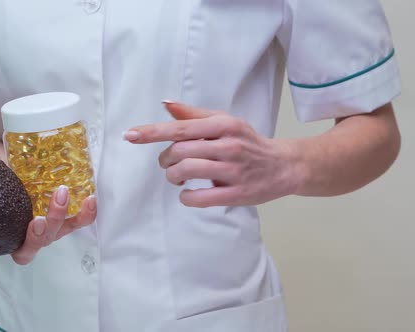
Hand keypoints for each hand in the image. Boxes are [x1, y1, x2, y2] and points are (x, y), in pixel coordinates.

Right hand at [0, 186, 96, 269]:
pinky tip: (89, 199)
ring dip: (59, 219)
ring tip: (61, 195)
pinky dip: (85, 214)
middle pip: (28, 248)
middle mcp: (19, 236)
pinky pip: (76, 220)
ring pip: (53, 234)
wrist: (10, 155)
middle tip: (35, 220)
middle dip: (34, 237)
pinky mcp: (62, 214)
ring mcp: (43, 227)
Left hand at [123, 101, 299, 207]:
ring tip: (177, 178)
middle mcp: (229, 145)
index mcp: (224, 125)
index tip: (130, 135)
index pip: (181, 128)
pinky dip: (186, 197)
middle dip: (165, 159)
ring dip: (173, 177)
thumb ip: (194, 115)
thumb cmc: (248, 142)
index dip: (152, 132)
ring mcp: (234, 171)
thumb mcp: (225, 122)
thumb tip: (166, 104)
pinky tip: (188, 194)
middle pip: (179, 151)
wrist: (284, 166)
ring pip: (187, 171)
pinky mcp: (238, 194)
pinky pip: (200, 198)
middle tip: (168, 163)